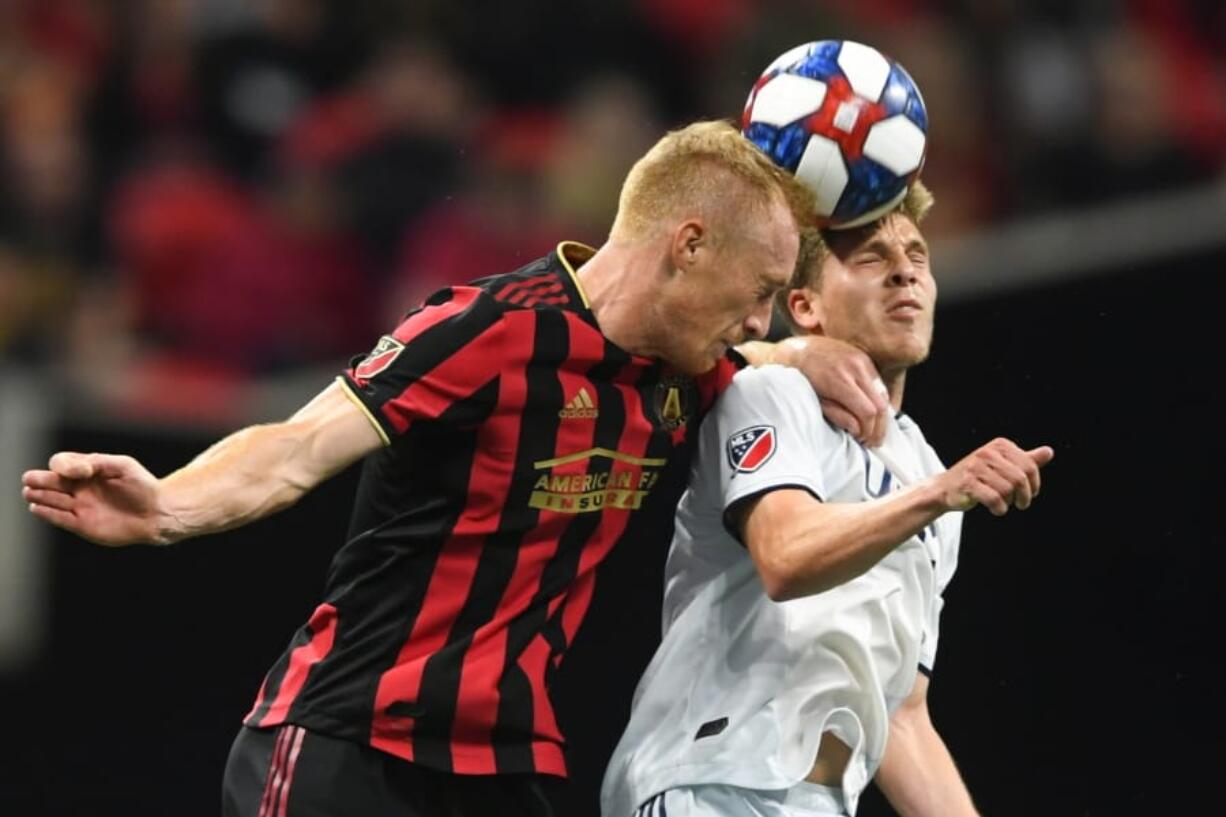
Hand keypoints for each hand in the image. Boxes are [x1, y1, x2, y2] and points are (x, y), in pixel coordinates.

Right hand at [22, 452, 169, 545]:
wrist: (156, 513)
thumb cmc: (142, 486)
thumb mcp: (123, 466)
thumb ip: (99, 461)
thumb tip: (78, 469)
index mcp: (87, 470)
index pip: (62, 464)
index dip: (65, 465)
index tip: (83, 470)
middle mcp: (79, 488)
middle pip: (51, 482)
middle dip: (40, 480)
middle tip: (29, 480)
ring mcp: (79, 506)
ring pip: (52, 500)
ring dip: (39, 496)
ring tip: (30, 492)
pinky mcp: (82, 525)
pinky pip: (59, 519)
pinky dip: (47, 514)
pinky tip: (36, 508)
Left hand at [778, 335, 890, 446]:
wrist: (797, 350)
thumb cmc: (800, 379)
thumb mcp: (814, 401)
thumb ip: (838, 416)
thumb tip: (858, 430)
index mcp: (839, 380)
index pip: (868, 412)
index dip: (868, 431)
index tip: (863, 441)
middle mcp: (855, 367)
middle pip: (880, 404)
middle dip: (878, 427)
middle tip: (872, 441)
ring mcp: (862, 360)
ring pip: (883, 394)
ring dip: (881, 415)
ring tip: (873, 430)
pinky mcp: (864, 358)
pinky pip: (878, 383)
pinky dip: (877, 400)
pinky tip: (871, 412)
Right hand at [937, 439, 1053, 515]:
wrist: (946, 487)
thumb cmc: (978, 476)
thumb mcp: (1004, 465)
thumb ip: (1026, 459)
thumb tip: (1049, 452)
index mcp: (999, 445)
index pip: (1029, 465)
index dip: (1035, 483)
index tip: (1031, 492)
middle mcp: (987, 453)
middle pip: (1020, 479)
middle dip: (1024, 496)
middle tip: (1021, 504)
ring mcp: (975, 467)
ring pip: (1007, 490)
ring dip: (1009, 503)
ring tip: (1003, 503)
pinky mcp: (968, 483)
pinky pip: (994, 499)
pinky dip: (999, 508)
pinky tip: (996, 509)